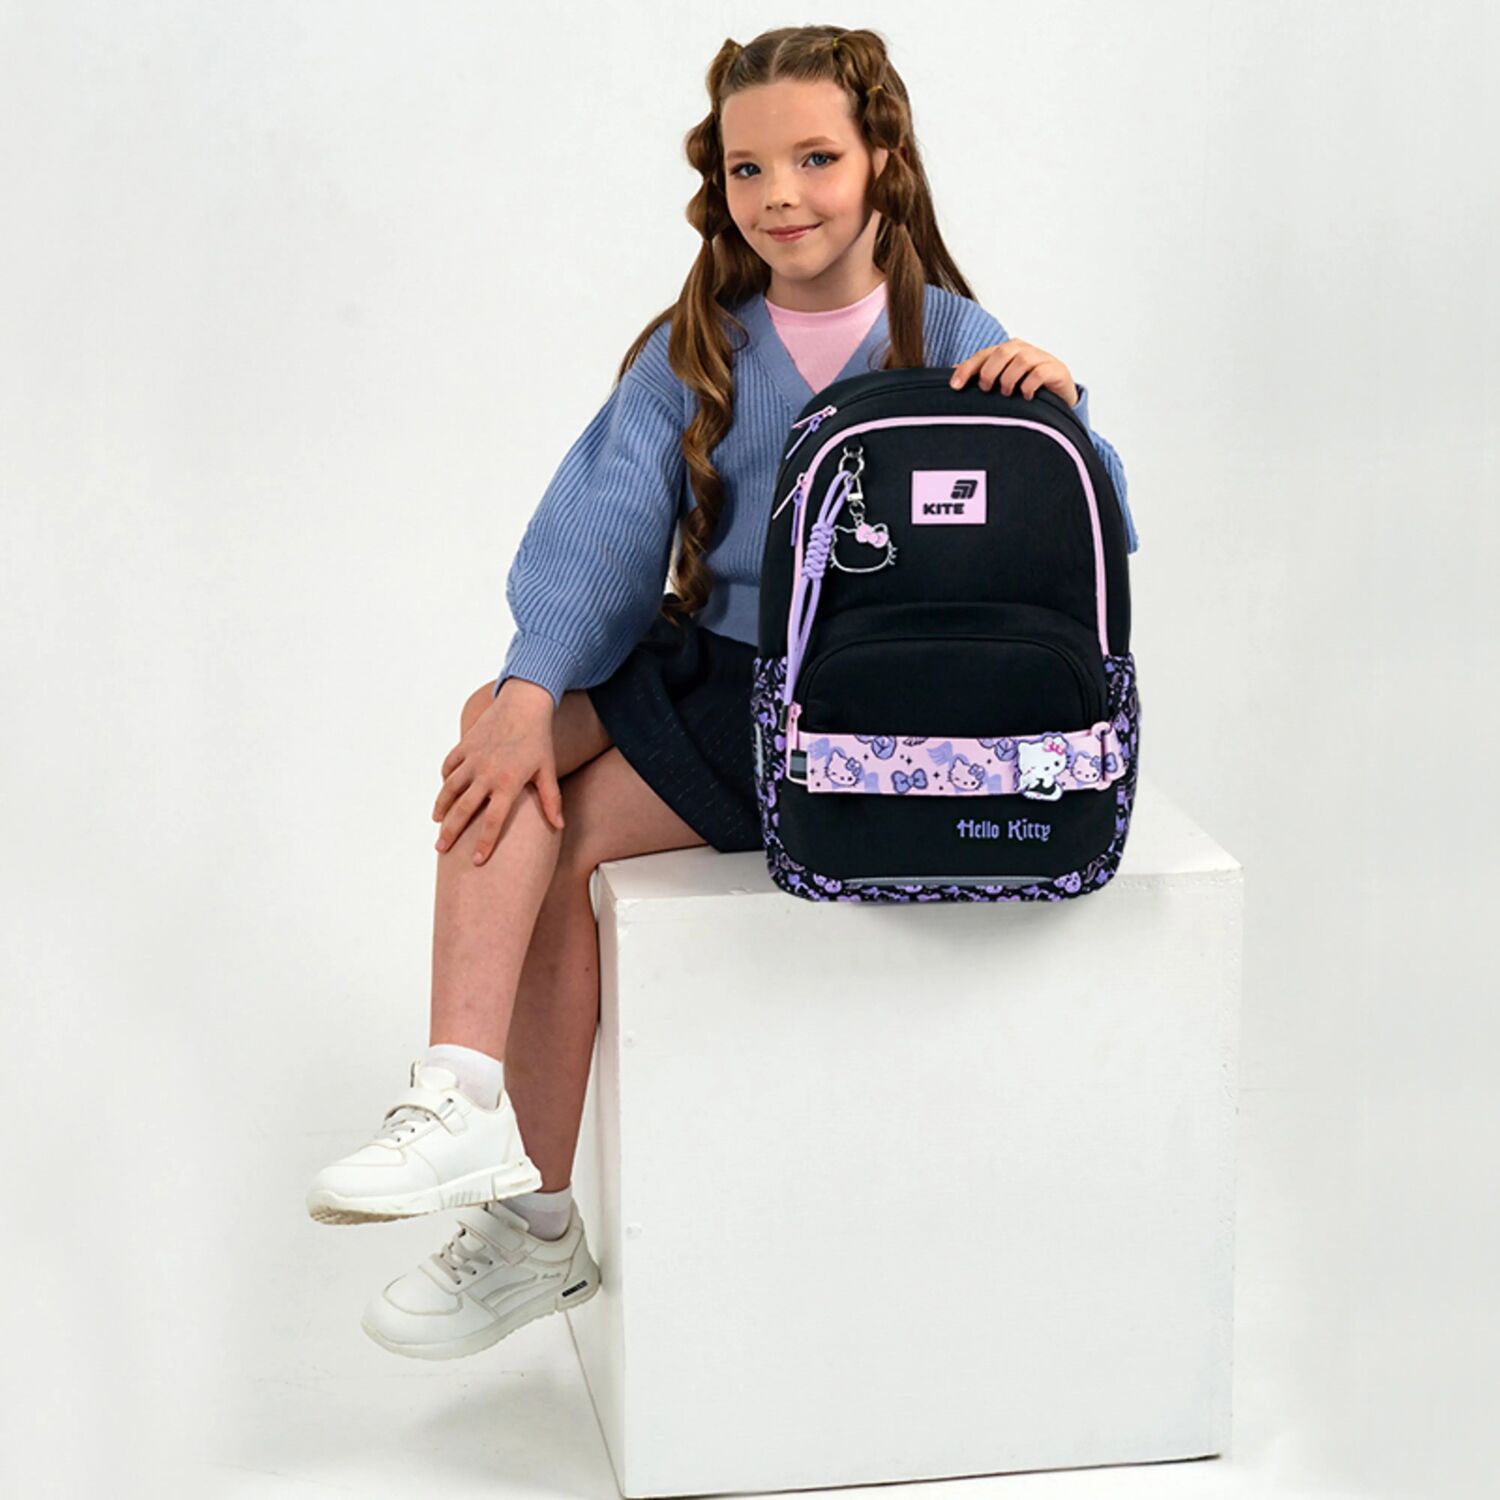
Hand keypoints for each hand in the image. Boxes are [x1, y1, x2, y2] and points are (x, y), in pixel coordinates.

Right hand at [432, 682, 564, 864]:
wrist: (524, 704)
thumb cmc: (539, 740)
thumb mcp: (547, 770)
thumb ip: (551, 800)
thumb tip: (558, 826)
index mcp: (508, 782)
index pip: (493, 821)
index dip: (485, 843)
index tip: (477, 861)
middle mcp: (486, 773)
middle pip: (463, 810)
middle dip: (450, 832)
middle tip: (440, 849)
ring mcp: (473, 758)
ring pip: (450, 789)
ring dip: (441, 808)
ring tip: (437, 823)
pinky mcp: (464, 745)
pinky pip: (449, 767)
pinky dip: (445, 780)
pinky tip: (445, 791)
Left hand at [949, 340, 1078, 408]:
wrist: (1059, 392)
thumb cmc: (1026, 385)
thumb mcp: (1001, 380)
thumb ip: (980, 374)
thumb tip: (953, 371)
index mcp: (1007, 351)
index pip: (983, 355)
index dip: (967, 368)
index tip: (955, 386)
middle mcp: (1023, 350)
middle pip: (1002, 352)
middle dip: (989, 371)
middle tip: (986, 389)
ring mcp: (1040, 358)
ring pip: (1021, 360)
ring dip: (1009, 379)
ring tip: (1006, 394)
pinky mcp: (1055, 369)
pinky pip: (1040, 373)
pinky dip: (1029, 385)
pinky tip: (1025, 396)